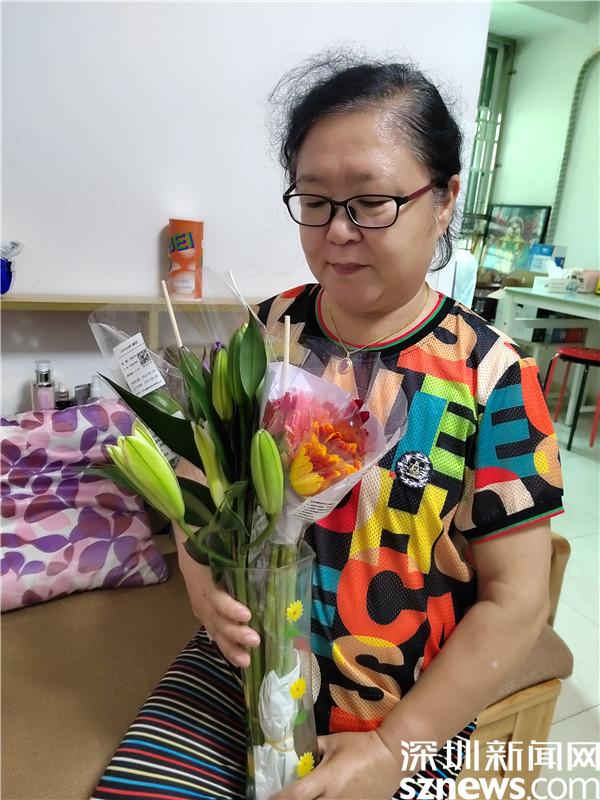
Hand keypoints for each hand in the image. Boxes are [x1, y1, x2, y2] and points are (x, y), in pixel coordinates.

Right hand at [173, 459, 260, 668]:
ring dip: (227, 642)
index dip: (226, 603)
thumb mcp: (214, 500)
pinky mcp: (201, 596)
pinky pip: (210, 622)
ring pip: (209, 623)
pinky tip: (238, 657)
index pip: (210, 588)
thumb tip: (267, 498)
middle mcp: (194, 577)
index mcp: (197, 558)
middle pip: (210, 612)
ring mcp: (195, 589)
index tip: (245, 613)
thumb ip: (232, 501)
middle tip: (254, 640)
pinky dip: (223, 641)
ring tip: (247, 661)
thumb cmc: (203, 502)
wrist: (180, 501)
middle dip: (231, 630)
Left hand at [272, 730, 406, 799]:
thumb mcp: (334, 742)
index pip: (297, 795)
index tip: (266, 798)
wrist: (391, 757)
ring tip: (306, 796)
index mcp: (327, 779)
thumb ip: (314, 747)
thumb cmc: (361, 746)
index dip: (279, 799)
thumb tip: (297, 748)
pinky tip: (322, 799)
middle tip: (285, 798)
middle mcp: (334, 799)